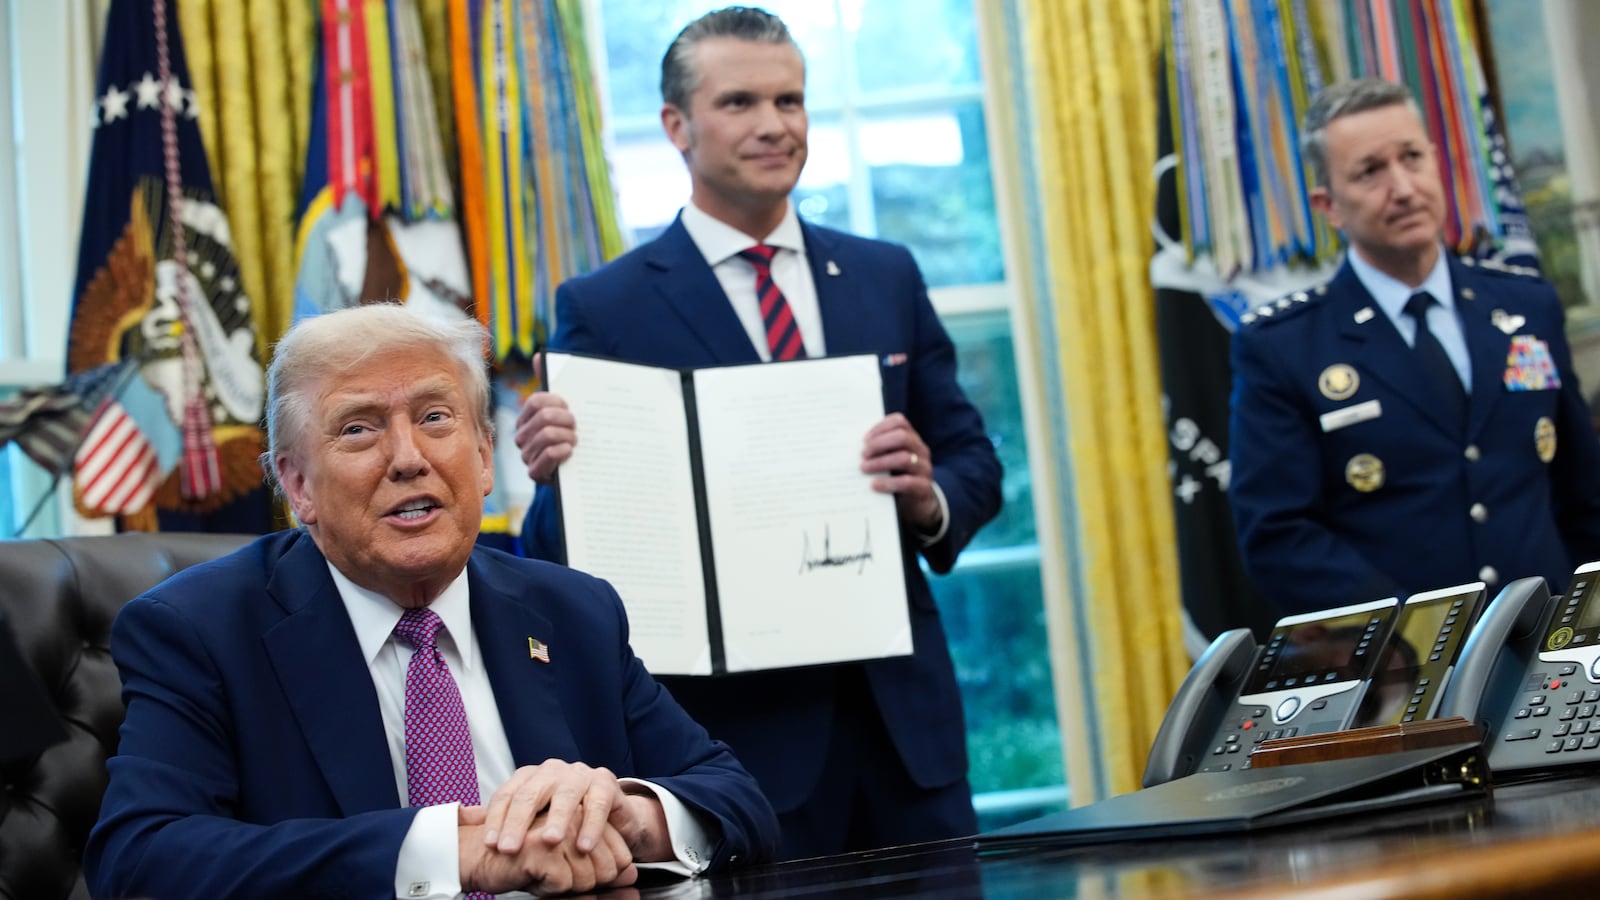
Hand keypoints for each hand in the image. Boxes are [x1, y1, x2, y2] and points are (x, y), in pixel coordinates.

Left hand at [480, 760, 636, 857]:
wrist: (609, 815)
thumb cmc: (565, 817)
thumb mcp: (533, 817)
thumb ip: (504, 818)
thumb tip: (462, 821)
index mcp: (530, 777)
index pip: (507, 794)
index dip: (496, 819)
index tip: (490, 844)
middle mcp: (552, 771)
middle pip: (531, 793)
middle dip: (518, 822)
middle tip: (509, 848)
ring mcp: (580, 774)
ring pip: (565, 795)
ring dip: (557, 819)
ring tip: (549, 842)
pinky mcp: (606, 783)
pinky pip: (597, 803)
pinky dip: (591, 825)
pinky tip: (584, 845)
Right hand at [514, 392, 575, 483]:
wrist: (577, 470)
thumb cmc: (569, 435)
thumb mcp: (562, 409)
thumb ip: (550, 384)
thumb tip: (539, 356)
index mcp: (526, 418)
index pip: (537, 401)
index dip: (558, 402)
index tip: (570, 408)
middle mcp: (521, 436)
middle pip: (544, 417)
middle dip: (567, 420)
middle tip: (576, 427)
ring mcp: (526, 455)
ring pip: (548, 435)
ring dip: (568, 436)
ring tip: (575, 441)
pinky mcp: (534, 473)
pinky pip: (548, 455)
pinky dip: (562, 451)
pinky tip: (570, 451)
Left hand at [861, 413, 940, 532]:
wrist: (916, 504)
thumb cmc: (897, 477)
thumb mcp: (889, 461)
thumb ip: (878, 451)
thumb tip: (851, 447)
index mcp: (912, 439)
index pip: (899, 422)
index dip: (880, 427)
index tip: (864, 439)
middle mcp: (920, 450)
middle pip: (902, 437)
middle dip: (879, 444)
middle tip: (862, 454)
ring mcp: (924, 468)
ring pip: (904, 458)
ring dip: (880, 462)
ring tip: (864, 468)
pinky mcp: (924, 487)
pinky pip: (907, 482)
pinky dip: (888, 483)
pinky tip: (874, 485)